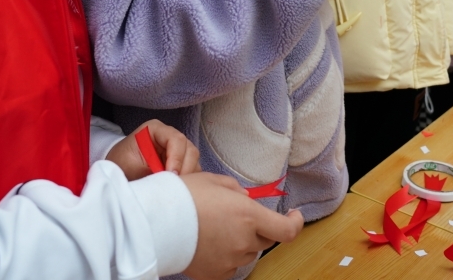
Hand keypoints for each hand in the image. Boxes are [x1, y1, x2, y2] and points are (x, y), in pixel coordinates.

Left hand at [105, 119, 199, 180]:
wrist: (117, 169)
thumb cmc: (121, 164)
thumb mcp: (130, 167)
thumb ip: (148, 171)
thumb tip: (167, 181)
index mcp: (156, 130)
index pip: (176, 140)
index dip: (176, 158)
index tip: (171, 176)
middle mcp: (170, 136)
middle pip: (190, 150)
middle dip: (184, 170)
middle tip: (174, 187)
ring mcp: (177, 150)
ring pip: (194, 162)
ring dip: (187, 177)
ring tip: (173, 189)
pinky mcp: (181, 163)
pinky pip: (193, 171)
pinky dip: (188, 181)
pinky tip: (176, 189)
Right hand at [182, 173, 304, 279]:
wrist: (157, 222)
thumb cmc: (184, 196)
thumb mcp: (215, 181)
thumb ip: (236, 191)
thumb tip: (244, 199)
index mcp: (248, 215)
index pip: (287, 230)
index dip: (295, 223)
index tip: (294, 216)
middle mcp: (244, 240)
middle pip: (265, 240)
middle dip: (258, 228)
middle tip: (237, 217)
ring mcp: (230, 260)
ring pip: (247, 253)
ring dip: (240, 242)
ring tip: (215, 229)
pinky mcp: (216, 274)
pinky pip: (230, 266)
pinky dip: (226, 256)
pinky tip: (209, 244)